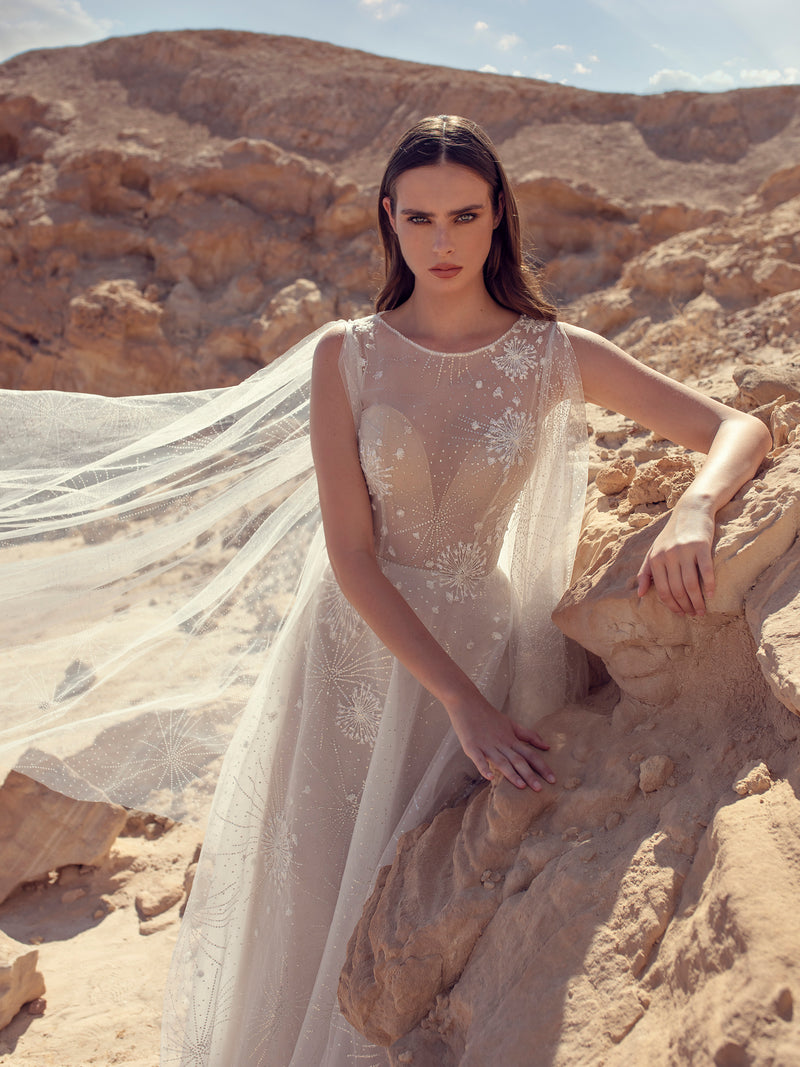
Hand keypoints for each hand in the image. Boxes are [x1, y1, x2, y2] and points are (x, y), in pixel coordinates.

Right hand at [446, 690, 555, 789]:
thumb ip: (528, 735)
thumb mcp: (511, 724)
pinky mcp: (471, 746)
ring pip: (501, 761)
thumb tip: (547, 746)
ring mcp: (486, 745)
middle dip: (530, 775)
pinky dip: (483, 768)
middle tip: (540, 789)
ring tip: (521, 786)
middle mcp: (501, 743)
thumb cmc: (489, 715)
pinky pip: (478, 758)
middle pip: (518, 760)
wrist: (466, 701)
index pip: (530, 754)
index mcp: (511, 739)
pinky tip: (489, 777)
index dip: (542, 767)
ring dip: (511, 774)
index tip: (553, 780)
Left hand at [636, 497, 715, 615]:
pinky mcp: (701, 546)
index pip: (663, 590)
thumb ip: (645, 572)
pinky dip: (708, 586)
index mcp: (655, 559)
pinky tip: (711, 595)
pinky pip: (706, 571)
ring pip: (690, 584)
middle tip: (694, 615)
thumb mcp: (654, 550)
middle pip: (677, 590)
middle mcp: (668, 555)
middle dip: (685, 606)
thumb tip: (640, 595)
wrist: (691, 510)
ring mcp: (684, 551)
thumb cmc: (671, 534)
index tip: (680, 614)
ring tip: (702, 611)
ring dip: (697, 601)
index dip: (672, 605)